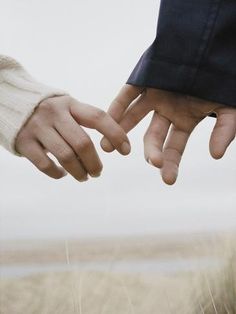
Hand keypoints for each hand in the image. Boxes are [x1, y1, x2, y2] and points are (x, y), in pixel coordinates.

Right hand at [16, 95, 130, 180]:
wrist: (10, 101)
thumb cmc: (48, 110)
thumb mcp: (66, 106)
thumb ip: (83, 121)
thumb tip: (108, 144)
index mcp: (70, 103)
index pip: (98, 117)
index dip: (116, 134)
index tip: (126, 150)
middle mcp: (54, 114)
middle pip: (83, 143)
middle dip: (95, 163)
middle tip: (98, 172)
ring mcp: (37, 128)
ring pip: (66, 157)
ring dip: (80, 172)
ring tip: (84, 176)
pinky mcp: (24, 142)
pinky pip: (45, 165)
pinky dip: (58, 174)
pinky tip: (63, 174)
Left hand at [101, 85, 235, 184]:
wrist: (213, 44)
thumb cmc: (223, 78)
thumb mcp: (229, 107)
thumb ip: (225, 130)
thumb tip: (216, 155)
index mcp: (184, 120)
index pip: (174, 147)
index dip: (171, 163)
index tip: (168, 179)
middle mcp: (167, 110)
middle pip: (154, 136)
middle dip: (152, 151)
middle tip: (152, 162)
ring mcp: (154, 94)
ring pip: (134, 116)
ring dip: (120, 131)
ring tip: (108, 148)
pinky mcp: (145, 77)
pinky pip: (128, 93)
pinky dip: (118, 106)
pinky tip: (108, 119)